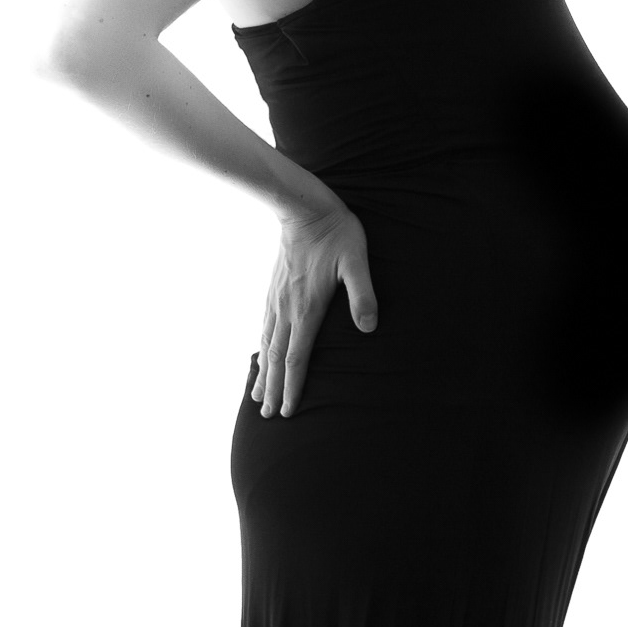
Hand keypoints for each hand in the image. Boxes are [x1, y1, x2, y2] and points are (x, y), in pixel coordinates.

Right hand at [252, 202, 377, 417]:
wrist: (304, 209)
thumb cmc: (336, 234)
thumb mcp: (356, 260)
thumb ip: (362, 293)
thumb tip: (369, 327)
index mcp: (307, 308)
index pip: (297, 357)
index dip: (293, 387)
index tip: (287, 412)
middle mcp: (287, 309)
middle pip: (277, 358)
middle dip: (273, 389)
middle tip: (267, 417)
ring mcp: (277, 299)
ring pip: (267, 344)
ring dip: (263, 373)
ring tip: (257, 396)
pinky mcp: (274, 289)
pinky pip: (264, 327)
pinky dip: (260, 348)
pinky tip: (260, 354)